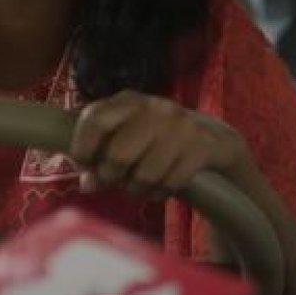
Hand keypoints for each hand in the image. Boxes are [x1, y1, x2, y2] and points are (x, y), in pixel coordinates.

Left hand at [70, 90, 248, 197]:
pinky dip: (159, 193)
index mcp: (130, 101)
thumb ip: (102, 155)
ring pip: (145, 174)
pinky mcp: (202, 146)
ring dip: (136, 190)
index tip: (85, 165)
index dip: (83, 148)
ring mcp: (181, 126)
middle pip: (118, 155)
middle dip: (111, 177)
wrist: (212, 138)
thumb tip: (88, 184)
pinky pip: (170, 183)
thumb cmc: (156, 140)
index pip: (95, 120)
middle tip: (116, 181)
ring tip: (138, 187)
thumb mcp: (127, 136)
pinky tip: (159, 189)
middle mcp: (156, 108)